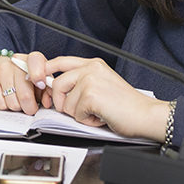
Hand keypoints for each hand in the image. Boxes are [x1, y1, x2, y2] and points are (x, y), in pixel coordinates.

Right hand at [0, 52, 53, 115]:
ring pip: (13, 103)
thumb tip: (48, 102)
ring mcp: (1, 69)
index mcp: (32, 59)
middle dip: (30, 107)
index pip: (36, 63)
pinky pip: (1, 104)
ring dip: (17, 107)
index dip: (40, 77)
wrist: (1, 70)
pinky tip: (7, 98)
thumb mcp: (40, 80)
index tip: (41, 86)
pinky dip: (6, 106)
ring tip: (18, 100)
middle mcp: (15, 62)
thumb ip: (48, 90)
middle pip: (25, 94)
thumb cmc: (26, 78)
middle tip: (30, 107)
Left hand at [42, 55, 171, 140]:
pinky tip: (101, 117)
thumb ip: (82, 82)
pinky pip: (76, 113)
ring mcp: (90, 80)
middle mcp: (91, 68)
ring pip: (65, 103)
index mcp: (93, 64)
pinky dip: (87, 121)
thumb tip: (58, 89)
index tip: (37, 78)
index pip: (60, 62)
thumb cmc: (126, 105)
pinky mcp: (91, 95)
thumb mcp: (102, 84)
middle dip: (62, 102)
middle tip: (78, 111)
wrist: (146, 115)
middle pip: (57, 84)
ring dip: (79, 114)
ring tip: (97, 113)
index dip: (45, 70)